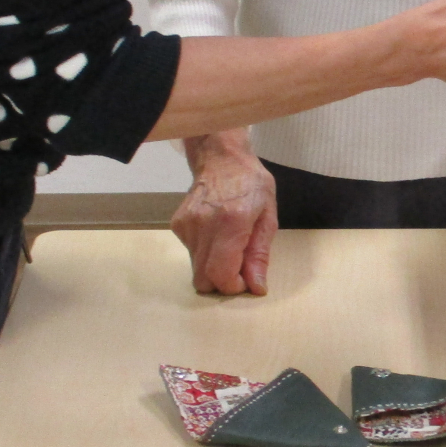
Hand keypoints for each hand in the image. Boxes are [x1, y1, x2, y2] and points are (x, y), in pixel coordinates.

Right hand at [171, 131, 276, 296]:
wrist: (222, 159)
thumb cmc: (252, 185)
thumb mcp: (268, 218)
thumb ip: (259, 255)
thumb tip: (255, 286)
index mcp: (231, 222)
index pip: (220, 274)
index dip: (233, 287)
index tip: (245, 280)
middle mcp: (203, 225)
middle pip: (203, 278)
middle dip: (222, 282)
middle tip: (239, 266)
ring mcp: (186, 224)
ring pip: (196, 268)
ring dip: (214, 267)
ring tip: (229, 244)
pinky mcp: (177, 224)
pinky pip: (191, 254)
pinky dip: (205, 253)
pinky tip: (216, 234)